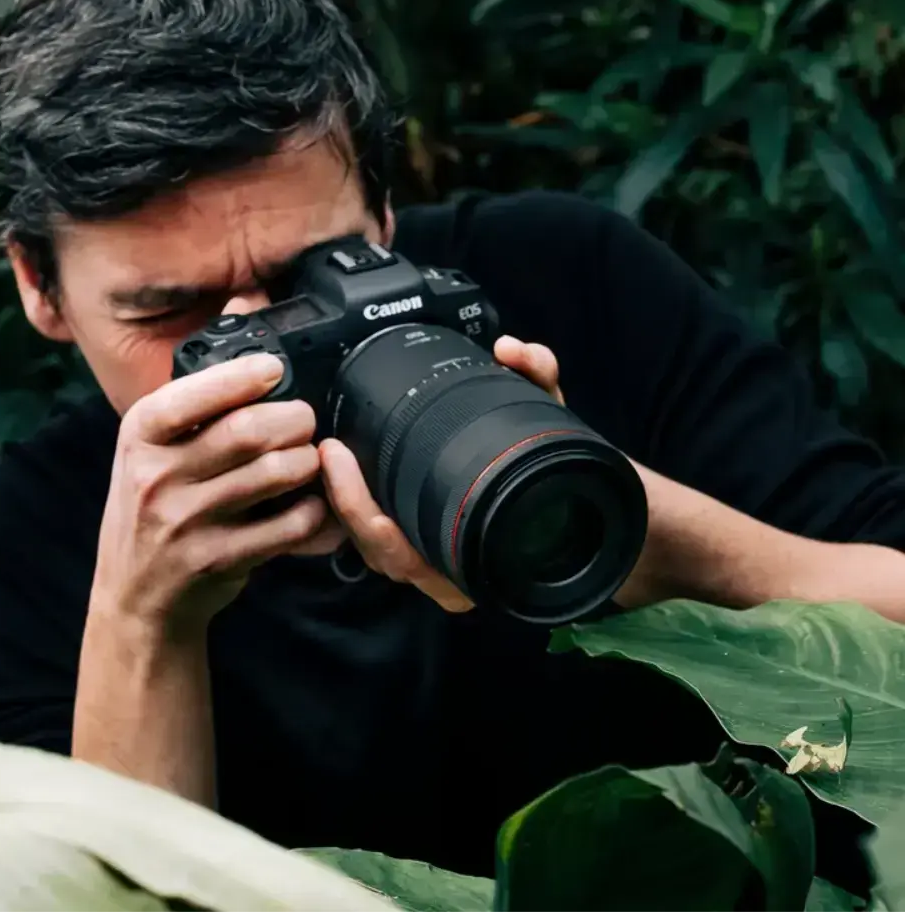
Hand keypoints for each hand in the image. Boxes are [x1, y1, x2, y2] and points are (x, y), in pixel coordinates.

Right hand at [92, 351, 342, 638]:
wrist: (136, 595)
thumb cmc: (154, 504)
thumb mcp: (155, 443)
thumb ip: (200, 383)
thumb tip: (245, 302)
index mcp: (140, 435)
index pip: (189, 395)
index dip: (241, 377)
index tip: (275, 369)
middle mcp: (155, 476)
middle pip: (246, 432)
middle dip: (293, 419)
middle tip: (305, 419)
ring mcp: (184, 523)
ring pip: (272, 476)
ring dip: (307, 462)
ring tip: (311, 457)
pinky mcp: (217, 560)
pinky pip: (286, 527)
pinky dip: (313, 512)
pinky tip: (315, 504)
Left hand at [317, 334, 563, 612]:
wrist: (594, 515)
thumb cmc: (569, 476)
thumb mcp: (557, 426)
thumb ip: (538, 380)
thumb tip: (512, 349)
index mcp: (481, 564)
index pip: (401, 555)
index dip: (363, 514)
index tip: (341, 458)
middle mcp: (457, 574)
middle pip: (379, 555)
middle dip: (345, 504)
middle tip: (329, 449)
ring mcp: (442, 568)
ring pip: (377, 553)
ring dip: (346, 507)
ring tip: (331, 456)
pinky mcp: (429, 551)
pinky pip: (384, 541)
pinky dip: (361, 510)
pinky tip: (344, 472)